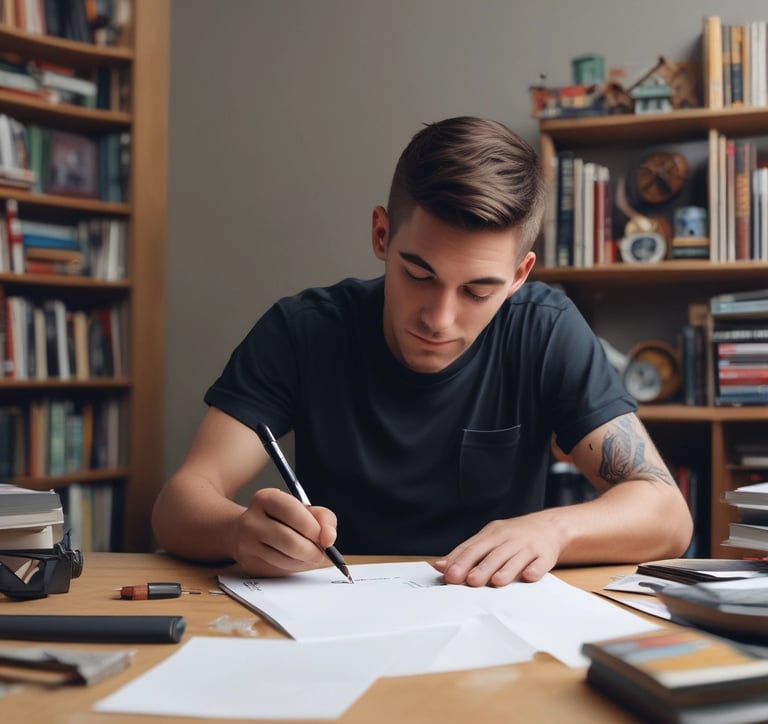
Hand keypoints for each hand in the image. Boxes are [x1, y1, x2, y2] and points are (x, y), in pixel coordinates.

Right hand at [232, 488, 339, 574]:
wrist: (247, 531)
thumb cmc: (282, 518)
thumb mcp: (304, 509)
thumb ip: (323, 518)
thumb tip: (329, 538)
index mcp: (266, 498)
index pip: (293, 512)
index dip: (313, 528)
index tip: (323, 537)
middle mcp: (252, 520)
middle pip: (290, 541)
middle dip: (312, 550)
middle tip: (321, 551)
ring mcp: (247, 543)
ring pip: (285, 559)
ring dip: (305, 561)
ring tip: (309, 554)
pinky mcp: (249, 563)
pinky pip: (280, 570)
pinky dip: (295, 567)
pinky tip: (296, 559)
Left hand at [433, 513, 563, 586]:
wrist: (548, 526)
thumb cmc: (512, 536)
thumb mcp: (489, 538)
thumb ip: (466, 552)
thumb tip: (440, 566)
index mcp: (492, 534)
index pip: (474, 547)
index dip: (461, 561)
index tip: (449, 575)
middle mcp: (509, 538)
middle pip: (493, 553)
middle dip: (481, 567)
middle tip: (469, 581)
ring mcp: (528, 546)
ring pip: (516, 558)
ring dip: (506, 570)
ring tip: (495, 582)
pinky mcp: (546, 555)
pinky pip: (541, 563)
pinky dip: (534, 569)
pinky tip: (528, 576)